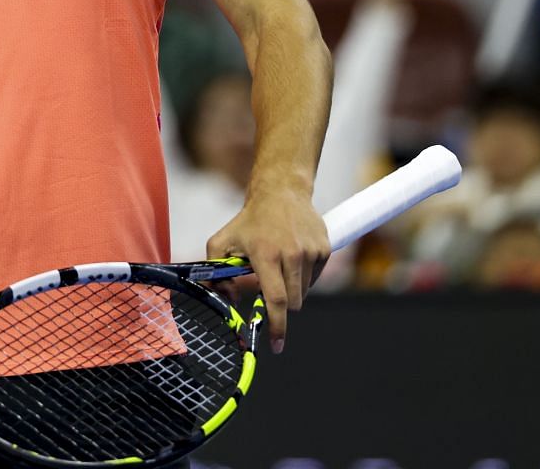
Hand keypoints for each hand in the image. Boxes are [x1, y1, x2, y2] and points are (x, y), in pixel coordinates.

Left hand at [205, 185, 329, 353]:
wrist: (281, 192)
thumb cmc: (249, 221)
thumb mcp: (222, 241)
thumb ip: (215, 273)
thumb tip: (225, 302)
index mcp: (266, 254)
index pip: (276, 300)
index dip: (277, 326)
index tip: (277, 346)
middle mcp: (291, 254)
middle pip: (292, 302)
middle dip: (281, 305)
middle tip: (269, 288)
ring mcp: (311, 251)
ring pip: (304, 292)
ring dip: (291, 289)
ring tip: (279, 264)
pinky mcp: (325, 249)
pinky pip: (314, 279)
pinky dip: (303, 277)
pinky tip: (292, 257)